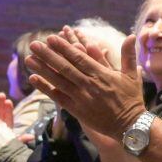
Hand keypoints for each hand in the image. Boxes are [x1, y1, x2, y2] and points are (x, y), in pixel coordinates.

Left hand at [25, 34, 144, 139]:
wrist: (129, 125)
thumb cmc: (131, 99)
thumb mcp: (132, 75)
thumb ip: (128, 55)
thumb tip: (131, 35)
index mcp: (101, 74)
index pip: (79, 58)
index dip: (64, 47)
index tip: (52, 38)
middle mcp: (89, 84)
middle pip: (64, 67)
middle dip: (48, 55)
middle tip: (34, 44)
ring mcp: (81, 98)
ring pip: (58, 80)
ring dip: (43, 69)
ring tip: (29, 59)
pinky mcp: (77, 110)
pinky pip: (58, 97)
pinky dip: (45, 88)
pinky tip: (34, 79)